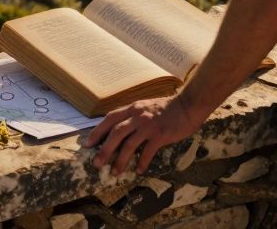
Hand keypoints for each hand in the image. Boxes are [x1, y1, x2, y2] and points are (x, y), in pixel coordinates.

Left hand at [83, 95, 203, 173]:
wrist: (188, 105)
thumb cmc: (167, 108)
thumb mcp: (145, 107)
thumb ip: (133, 116)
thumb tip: (118, 131)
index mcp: (133, 108)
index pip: (110, 119)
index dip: (97, 131)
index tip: (88, 144)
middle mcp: (138, 116)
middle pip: (116, 133)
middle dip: (104, 149)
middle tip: (96, 163)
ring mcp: (149, 125)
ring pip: (129, 144)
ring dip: (120, 160)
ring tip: (115, 172)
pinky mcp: (160, 135)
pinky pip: (148, 151)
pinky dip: (142, 162)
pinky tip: (139, 170)